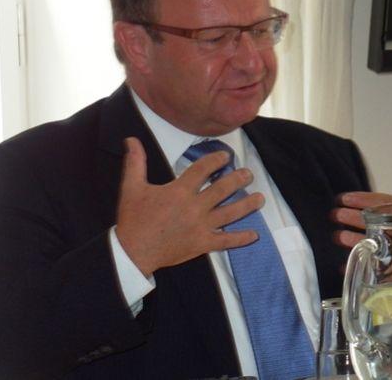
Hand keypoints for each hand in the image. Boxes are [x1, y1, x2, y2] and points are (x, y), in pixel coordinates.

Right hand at [114, 137, 263, 276]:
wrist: (132, 253)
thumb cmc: (133, 219)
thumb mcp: (131, 187)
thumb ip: (135, 162)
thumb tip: (131, 140)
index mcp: (179, 191)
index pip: (203, 169)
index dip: (216, 159)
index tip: (225, 156)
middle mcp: (194, 207)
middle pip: (223, 189)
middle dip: (239, 179)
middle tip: (248, 174)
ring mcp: (201, 227)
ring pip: (230, 213)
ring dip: (247, 205)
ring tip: (260, 198)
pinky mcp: (202, 244)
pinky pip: (226, 241)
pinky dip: (241, 239)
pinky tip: (254, 235)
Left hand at [330, 151, 391, 279]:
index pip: (387, 204)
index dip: (365, 200)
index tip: (345, 198)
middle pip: (378, 224)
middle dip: (355, 218)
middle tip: (335, 215)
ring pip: (375, 245)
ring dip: (354, 241)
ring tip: (336, 236)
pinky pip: (373, 269)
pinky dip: (357, 266)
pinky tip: (343, 263)